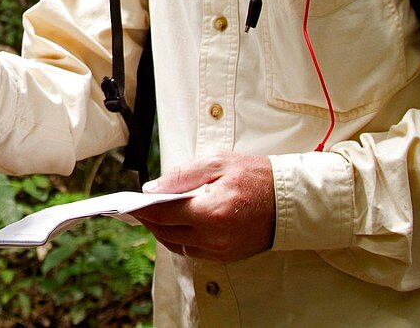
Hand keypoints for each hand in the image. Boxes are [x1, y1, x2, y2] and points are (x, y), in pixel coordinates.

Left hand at [131, 152, 274, 261]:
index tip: (128, 201)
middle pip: (165, 232)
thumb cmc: (256, 176)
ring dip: (162, 230)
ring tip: (153, 213)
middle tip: (138, 205)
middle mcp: (215, 238)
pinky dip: (179, 238)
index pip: (161, 215)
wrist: (291, 200)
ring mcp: (221, 251)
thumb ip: (180, 176)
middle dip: (148, 219)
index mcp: (211, 212)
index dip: (141, 208)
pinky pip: (193, 250)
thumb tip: (151, 189)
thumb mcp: (217, 163)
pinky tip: (176, 223)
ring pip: (177, 245)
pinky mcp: (227, 256)